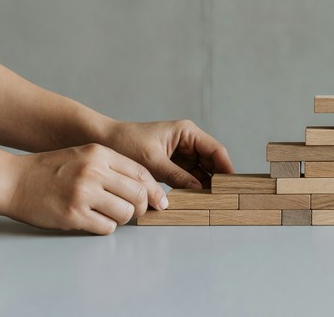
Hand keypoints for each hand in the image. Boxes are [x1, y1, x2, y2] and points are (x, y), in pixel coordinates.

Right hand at [4, 144, 167, 234]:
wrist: (15, 181)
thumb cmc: (52, 169)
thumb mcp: (85, 155)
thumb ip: (113, 166)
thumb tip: (144, 185)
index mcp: (100, 154)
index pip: (141, 172)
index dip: (153, 189)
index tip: (158, 199)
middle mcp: (94, 172)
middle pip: (137, 193)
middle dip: (142, 206)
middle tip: (137, 211)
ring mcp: (83, 194)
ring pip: (125, 213)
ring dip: (124, 218)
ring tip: (113, 215)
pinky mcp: (73, 215)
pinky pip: (106, 226)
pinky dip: (107, 226)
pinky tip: (97, 220)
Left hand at [103, 120, 233, 189]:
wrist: (103, 141)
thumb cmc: (126, 142)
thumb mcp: (152, 161)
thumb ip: (177, 176)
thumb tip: (198, 190)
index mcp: (187, 132)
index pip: (215, 149)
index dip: (226, 167)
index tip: (230, 185)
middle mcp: (188, 141)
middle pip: (212, 161)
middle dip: (216, 178)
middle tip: (222, 198)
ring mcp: (181, 153)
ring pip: (202, 171)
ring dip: (204, 184)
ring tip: (210, 201)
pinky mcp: (173, 164)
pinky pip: (189, 176)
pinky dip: (192, 187)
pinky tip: (195, 198)